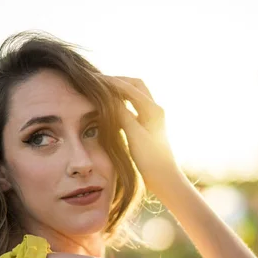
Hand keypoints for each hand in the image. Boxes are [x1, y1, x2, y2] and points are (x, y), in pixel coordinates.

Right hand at [105, 76, 185, 193]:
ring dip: (120, 91)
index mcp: (153, 109)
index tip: (93, 79)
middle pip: (135, 85)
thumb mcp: (134, 135)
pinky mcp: (148, 127)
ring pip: (135, 96)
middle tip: (99, 82)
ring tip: (102, 92)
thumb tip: (109, 97)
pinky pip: (133, 108)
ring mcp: (152, 118)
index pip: (129, 87)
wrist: (164, 178)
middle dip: (118, 81)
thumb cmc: (150, 159)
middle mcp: (155, 109)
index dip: (110, 82)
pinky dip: (122, 103)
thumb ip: (122, 114)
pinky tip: (111, 109)